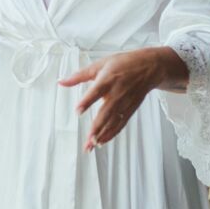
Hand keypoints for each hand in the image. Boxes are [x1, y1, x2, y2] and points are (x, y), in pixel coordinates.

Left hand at [60, 47, 185, 149]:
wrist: (148, 68)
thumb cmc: (123, 63)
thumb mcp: (100, 64)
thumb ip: (79, 75)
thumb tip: (61, 81)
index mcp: (108, 80)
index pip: (96, 92)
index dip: (87, 101)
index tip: (78, 111)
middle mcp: (117, 94)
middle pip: (106, 113)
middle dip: (97, 128)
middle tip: (88, 140)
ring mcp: (124, 104)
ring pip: (112, 122)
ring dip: (102, 134)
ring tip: (92, 145)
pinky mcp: (129, 110)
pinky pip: (120, 125)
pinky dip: (112, 134)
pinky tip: (103, 141)